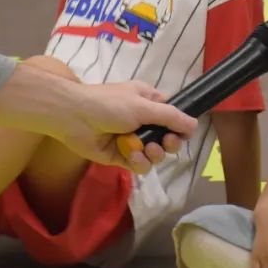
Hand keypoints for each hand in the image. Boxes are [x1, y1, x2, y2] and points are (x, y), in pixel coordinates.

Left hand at [64, 81, 195, 172]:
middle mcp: (142, 121)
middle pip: (167, 138)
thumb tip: (195, 125)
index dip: (180, 126)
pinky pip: (140, 165)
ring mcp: (131, 140)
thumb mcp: (143, 105)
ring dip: (153, 154)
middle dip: (169, 143)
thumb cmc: (108, 104)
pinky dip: (139, 163)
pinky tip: (131, 156)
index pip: (173, 116)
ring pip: (155, 155)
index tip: (181, 133)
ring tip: (146, 150)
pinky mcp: (121, 156)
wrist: (73, 117)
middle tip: (165, 143)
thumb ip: (171, 117)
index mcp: (148, 102)